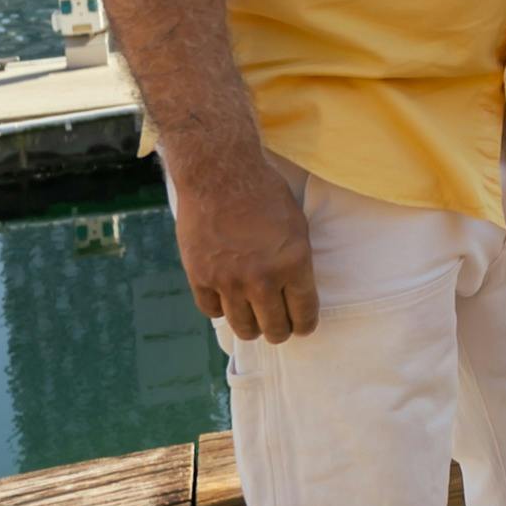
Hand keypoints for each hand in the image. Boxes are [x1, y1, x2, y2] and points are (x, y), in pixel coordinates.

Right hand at [168, 142, 316, 341]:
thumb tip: (295, 294)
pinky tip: (227, 301)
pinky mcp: (200, 277)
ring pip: (243, 327)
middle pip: (274, 328)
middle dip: (280, 331)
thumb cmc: (264, 194)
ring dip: (251, 328)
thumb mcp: (296, 225)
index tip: (302, 327)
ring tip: (255, 322)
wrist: (220, 174)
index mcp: (293, 264)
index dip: (305, 325)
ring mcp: (229, 281)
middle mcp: (262, 278)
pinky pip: (212, 311)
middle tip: (279, 328)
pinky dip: (221, 309)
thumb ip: (296, 262)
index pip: (304, 313)